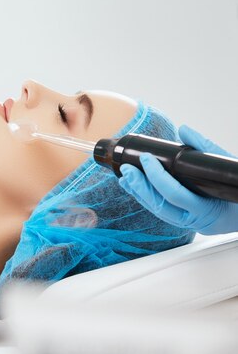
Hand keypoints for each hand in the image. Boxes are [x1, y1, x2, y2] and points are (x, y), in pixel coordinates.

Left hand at [118, 125, 237, 234]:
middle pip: (159, 205)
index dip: (157, 177)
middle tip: (127, 168)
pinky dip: (145, 197)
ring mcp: (187, 223)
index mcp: (207, 209)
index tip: (147, 158)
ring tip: (126, 176)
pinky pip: (159, 211)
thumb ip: (205, 148)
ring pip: (156, 210)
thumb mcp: (229, 167)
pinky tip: (133, 186)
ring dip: (138, 192)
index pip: (175, 194)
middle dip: (140, 186)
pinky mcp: (181, 220)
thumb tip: (184, 130)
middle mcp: (194, 219)